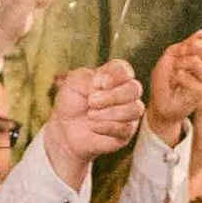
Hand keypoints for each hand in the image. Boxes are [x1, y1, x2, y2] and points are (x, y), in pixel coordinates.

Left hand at [43, 61, 145, 182]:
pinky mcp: (126, 132)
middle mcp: (127, 93)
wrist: (67, 127)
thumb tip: (102, 86)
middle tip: (91, 101)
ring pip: (135, 109)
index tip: (95, 82)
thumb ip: (87, 79)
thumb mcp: (73, 83)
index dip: (113, 76)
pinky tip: (93, 126)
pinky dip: (108, 127)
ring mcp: (129, 113)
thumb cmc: (72, 100)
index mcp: (116, 76)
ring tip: (90, 115)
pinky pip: (126, 129)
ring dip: (110, 112)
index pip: (125, 70)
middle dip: (113, 96)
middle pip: (134, 89)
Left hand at [145, 28, 201, 146]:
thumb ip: (189, 42)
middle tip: (181, 53)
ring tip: (174, 73)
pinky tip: (175, 84)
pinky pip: (186, 77)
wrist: (160, 101)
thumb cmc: (167, 78)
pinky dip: (175, 77)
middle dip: (193, 46)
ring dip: (178, 64)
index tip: (199, 37)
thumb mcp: (175, 53)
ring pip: (195, 61)